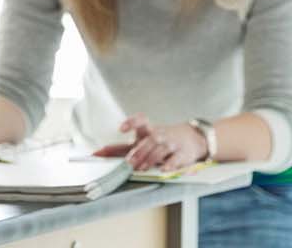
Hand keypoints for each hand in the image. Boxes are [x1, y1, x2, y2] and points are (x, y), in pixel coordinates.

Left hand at [91, 114, 207, 171]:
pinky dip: (171, 164)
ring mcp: (172, 143)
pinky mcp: (183, 154)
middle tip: (129, 162)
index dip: (131, 122)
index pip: (141, 121)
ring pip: (161, 148)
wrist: (192, 138)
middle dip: (139, 151)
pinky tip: (164, 169)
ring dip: (151, 158)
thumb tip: (99, 152)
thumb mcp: (142, 140)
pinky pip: (177, 158)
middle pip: (149, 140)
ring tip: (142, 167)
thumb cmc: (161, 140)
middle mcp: (160, 135)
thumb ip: (121, 148)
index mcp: (148, 130)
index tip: (121, 129)